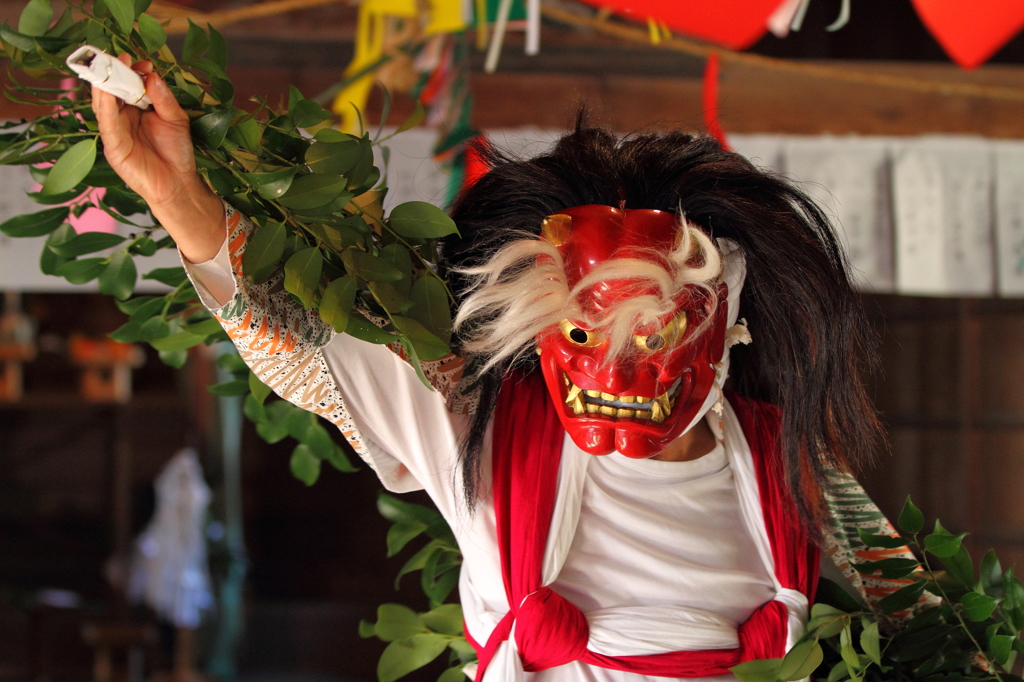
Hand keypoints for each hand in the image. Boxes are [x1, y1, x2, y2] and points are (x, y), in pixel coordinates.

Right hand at [93, 54, 224, 262]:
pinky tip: (107, 95)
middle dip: (115, 72)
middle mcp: (122, 118)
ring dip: (106, 85)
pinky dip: (105, 108)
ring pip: (104, 104)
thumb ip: (163, 98)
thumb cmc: (177, 152)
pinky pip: (106, 124)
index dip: (132, 71)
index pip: (127, 84)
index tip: (142, 62)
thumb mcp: (175, 119)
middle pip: (112, 90)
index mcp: (136, 109)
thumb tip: (151, 74)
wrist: (179, 183)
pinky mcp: (113, 147)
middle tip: (121, 56)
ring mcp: (115, 132)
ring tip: (111, 67)